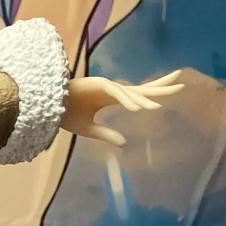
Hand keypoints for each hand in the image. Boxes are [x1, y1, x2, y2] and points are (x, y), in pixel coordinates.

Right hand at [62, 71, 183, 147]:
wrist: (45, 107)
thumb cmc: (64, 115)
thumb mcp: (89, 129)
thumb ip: (107, 134)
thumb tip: (125, 144)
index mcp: (111, 97)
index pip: (139, 93)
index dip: (155, 91)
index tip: (174, 89)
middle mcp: (112, 89)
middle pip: (141, 87)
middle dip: (160, 85)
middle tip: (181, 82)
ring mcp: (104, 85)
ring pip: (130, 91)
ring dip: (143, 99)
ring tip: (157, 107)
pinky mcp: (95, 85)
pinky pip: (115, 93)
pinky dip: (126, 100)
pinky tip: (136, 108)